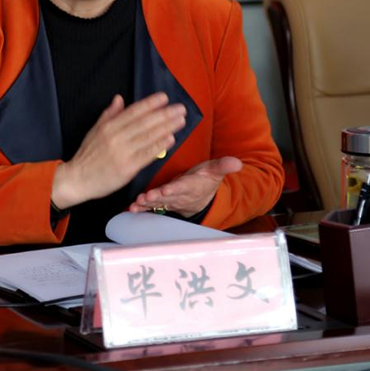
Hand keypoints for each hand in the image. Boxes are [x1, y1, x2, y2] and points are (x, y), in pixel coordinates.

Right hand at [52, 93, 186, 209]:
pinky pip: (147, 154)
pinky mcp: (127, 167)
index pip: (133, 111)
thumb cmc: (87, 155)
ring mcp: (122, 152)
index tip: (164, 97)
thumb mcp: (94, 130)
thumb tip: (119, 98)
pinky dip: (160, 145)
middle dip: (164, 114)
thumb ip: (109, 114)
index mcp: (109, 126)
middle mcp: (116, 137)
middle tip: (180, 108)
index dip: (150, 103)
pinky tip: (171, 139)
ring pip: (148, 136)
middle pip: (145, 122)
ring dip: (167, 127)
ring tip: (180, 120)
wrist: (77, 179)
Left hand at [128, 156, 242, 217]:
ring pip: (158, 203)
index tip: (166, 189)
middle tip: (146, 197)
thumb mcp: (215, 171)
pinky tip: (132, 208)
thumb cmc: (205, 180)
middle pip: (167, 197)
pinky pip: (151, 206)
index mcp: (192, 186)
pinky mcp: (162, 202)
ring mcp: (170, 201)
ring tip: (138, 203)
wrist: (202, 199)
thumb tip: (237, 162)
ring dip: (147, 203)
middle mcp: (180, 196)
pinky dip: (142, 207)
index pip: (183, 187)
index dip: (175, 189)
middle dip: (156, 197)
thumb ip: (223, 166)